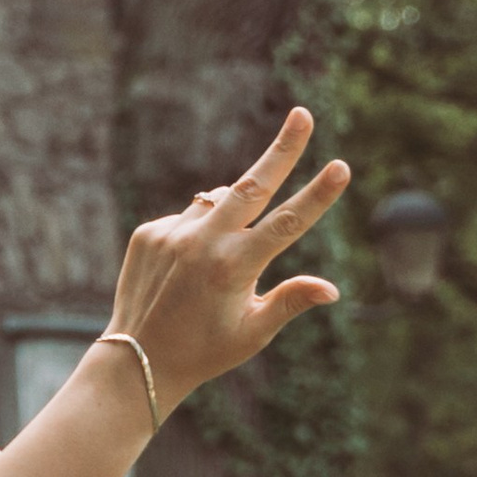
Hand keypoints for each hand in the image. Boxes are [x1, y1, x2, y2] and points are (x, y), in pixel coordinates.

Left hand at [108, 108, 347, 412]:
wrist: (135, 362)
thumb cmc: (204, 351)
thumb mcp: (253, 333)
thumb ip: (290, 301)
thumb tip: (333, 289)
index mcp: (233, 269)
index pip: (287, 223)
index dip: (317, 195)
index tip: (340, 166)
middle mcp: (202, 244)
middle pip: (252, 184)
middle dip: (282, 148)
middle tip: (303, 114)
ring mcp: (171, 234)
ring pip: (218, 203)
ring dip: (232, 216)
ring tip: (214, 267)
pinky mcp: (148, 233)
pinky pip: (187, 219)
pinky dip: (198, 234)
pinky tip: (185, 271)